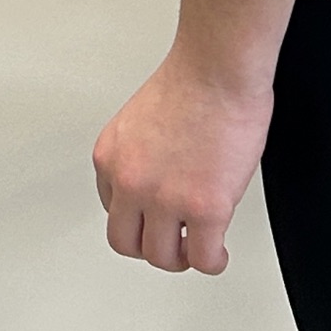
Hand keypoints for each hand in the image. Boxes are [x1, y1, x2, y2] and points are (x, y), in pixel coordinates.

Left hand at [93, 45, 272, 272]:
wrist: (218, 68)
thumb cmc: (192, 80)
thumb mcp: (139, 120)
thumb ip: (140, 154)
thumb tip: (160, 177)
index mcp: (111, 157)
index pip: (111, 207)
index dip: (137, 217)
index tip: (153, 217)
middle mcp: (130, 181)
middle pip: (125, 242)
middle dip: (150, 246)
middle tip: (171, 243)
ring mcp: (165, 199)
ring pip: (162, 257)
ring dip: (182, 257)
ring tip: (198, 247)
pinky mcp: (205, 210)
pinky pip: (204, 258)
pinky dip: (213, 262)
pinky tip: (219, 253)